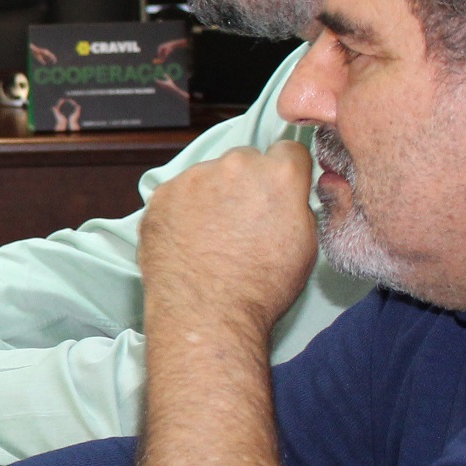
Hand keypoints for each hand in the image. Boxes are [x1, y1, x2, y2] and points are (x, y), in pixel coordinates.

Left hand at [139, 140, 316, 343]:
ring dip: (212, 194)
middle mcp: (235, 166)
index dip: (285, 173)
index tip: (277, 191)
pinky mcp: (161, 195)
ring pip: (208, 175)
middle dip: (246, 182)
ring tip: (212, 235)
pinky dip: (182, 209)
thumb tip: (288, 193)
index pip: (289, 151)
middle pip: (245, 160)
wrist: (207, 314)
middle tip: (241, 219)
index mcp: (279, 175)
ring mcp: (193, 178)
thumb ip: (296, 204)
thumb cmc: (261, 287)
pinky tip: (188, 239)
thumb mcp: (305, 243)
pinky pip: (177, 193)